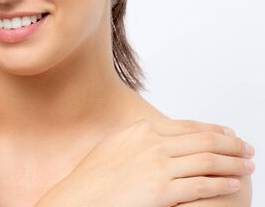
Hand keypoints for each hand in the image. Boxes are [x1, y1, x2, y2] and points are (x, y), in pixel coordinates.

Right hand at [36, 118, 254, 206]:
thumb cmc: (93, 177)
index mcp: (142, 129)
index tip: (228, 133)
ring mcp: (158, 166)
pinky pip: (200, 185)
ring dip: (232, 163)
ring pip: (207, 161)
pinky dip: (220, 183)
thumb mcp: (116, 146)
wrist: (78, 198)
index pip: (188, 126)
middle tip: (247, 148)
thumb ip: (140, 140)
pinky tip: (232, 184)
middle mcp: (153, 142)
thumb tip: (160, 140)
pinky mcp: (162, 191)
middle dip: (230, 144)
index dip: (213, 130)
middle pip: (202, 140)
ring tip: (247, 165)